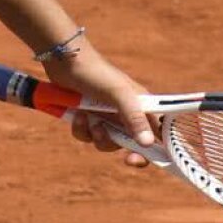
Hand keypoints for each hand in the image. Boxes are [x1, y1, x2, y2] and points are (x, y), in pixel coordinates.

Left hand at [41, 38, 161, 168]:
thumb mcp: (118, 94)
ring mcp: (107, 115)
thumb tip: (148, 143)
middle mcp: (126, 112)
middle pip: (130, 143)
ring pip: (106, 141)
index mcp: (141, 105)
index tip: (138, 160)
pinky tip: (77, 115)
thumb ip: (134, 117)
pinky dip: (82, 130)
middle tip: (117, 149)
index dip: (154, 150)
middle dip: (118, 145)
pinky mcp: (89, 117)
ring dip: (96, 136)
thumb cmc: (97, 72)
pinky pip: (88, 136)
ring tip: (89, 121)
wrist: (66, 62)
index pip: (157, 132)